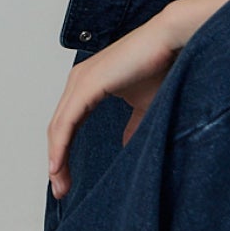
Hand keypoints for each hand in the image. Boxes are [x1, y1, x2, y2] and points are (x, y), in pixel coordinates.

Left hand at [45, 0, 229, 198]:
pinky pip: (67, 121)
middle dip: (57, 161)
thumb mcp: (144, 105)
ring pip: (59, 127)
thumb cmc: (161, 66)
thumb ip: (133, 125)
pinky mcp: (88, 83)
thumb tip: (128, 144)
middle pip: (59, 128)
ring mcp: (81, 81)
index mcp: (88, 84)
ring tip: (60, 185)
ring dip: (57, 159)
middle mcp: (79, 81)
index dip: (65, 151)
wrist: (172, 41)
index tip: (67, 179)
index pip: (69, 124)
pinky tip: (58, 165)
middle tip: (61, 189)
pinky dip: (60, 145)